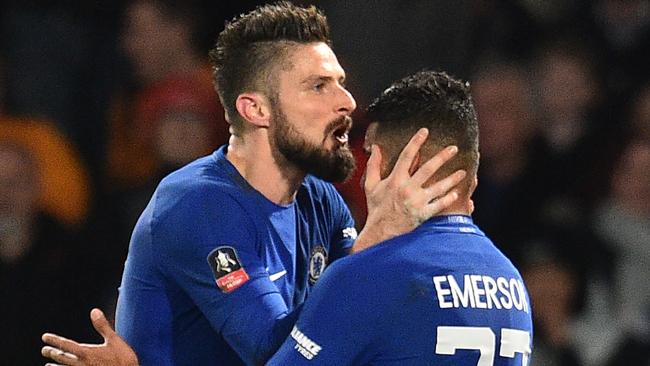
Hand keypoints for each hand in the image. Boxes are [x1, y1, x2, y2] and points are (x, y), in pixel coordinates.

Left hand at [41, 308, 138, 365]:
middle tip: (44, 350)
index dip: (54, 340)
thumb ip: (102, 326)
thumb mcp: (114, 340)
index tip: (45, 337)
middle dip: (52, 353)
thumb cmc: (122, 360)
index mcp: (86, 353)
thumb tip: (94, 311)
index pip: (65, 344)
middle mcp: (81, 364)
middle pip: (62, 357)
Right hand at [354, 128, 464, 251]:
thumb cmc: (376, 208)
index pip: (406, 156)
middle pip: (428, 168)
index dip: (416, 142)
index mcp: (395, 179)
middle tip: (454, 148)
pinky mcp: (423, 214)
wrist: (380, 231)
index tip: (425, 131)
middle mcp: (407, 188)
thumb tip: (376, 147)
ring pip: (438, 187)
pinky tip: (457, 193)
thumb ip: (374, 165)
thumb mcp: (371, 185)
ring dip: (452, 178)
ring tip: (463, 172)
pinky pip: (439, 205)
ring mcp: (416, 201)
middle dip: (442, 157)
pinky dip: (448, 199)